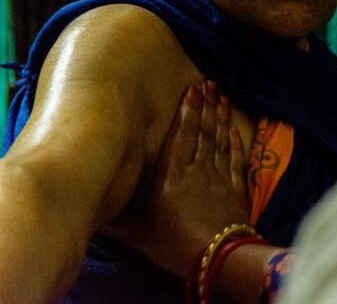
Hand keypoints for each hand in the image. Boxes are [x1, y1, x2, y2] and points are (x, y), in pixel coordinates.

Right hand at [107, 81, 250, 277]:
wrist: (218, 258)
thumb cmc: (176, 246)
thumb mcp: (140, 236)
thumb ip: (118, 223)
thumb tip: (94, 216)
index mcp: (171, 177)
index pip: (180, 135)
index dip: (187, 111)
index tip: (192, 90)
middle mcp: (197, 171)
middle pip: (202, 131)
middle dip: (205, 105)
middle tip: (209, 83)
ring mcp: (219, 177)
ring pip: (220, 139)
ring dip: (221, 116)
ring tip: (222, 96)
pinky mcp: (236, 188)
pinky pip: (236, 158)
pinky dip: (236, 140)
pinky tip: (235, 128)